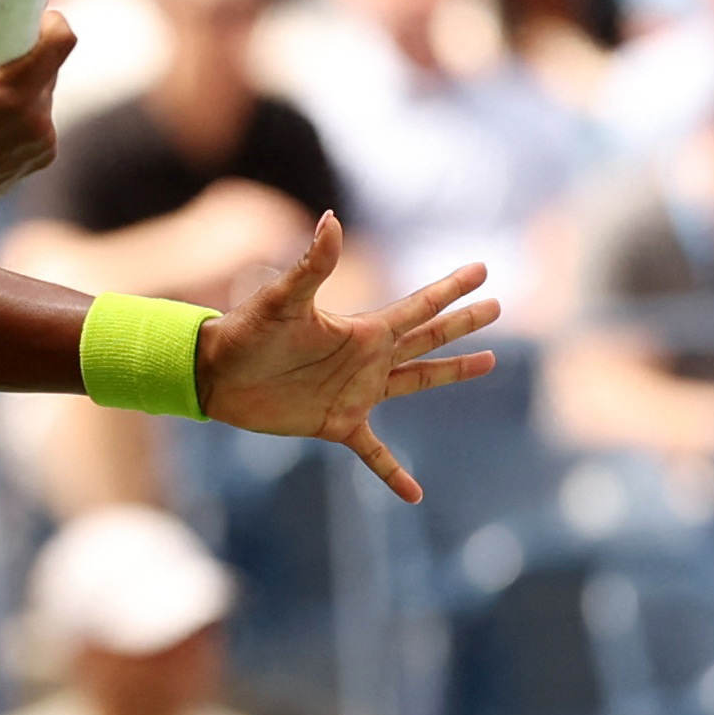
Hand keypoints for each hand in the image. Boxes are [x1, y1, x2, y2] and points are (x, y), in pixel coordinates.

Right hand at [0, 7, 77, 213]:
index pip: (61, 38)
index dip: (48, 21)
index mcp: (15, 94)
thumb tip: (6, 6)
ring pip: (43, 91)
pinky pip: (39, 117)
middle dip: (24, 56)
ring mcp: (43, 142)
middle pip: (51, 64)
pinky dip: (20, 113)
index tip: (29, 20)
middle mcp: (38, 120)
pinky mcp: (43, 157)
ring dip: (21, 87)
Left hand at [193, 215, 501, 503]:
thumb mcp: (283, 300)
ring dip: (451, 372)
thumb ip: (313, 265)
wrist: (216, 374)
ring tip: (487, 362)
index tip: (481, 270)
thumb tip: (332, 220)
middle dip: (462, 323)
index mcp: (363, 330)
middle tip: (498, 306)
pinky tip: (416, 494)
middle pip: (428, 339)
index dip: (450, 290)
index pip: (418, 308)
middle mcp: (368, 358)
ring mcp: (357, 392)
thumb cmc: (246, 332)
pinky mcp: (338, 424)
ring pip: (417, 381)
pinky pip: (374, 453)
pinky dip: (393, 473)